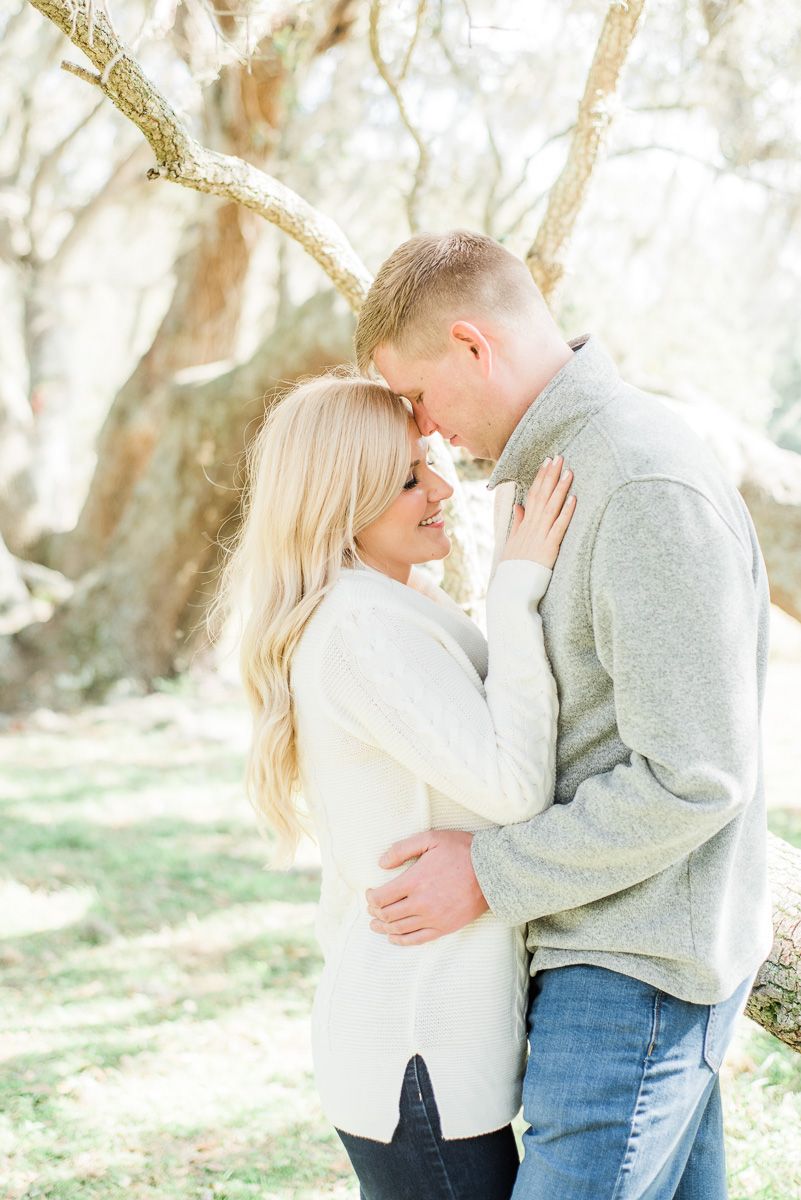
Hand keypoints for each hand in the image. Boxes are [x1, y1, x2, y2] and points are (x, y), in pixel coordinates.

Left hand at [365, 830, 487, 945]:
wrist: (493, 872)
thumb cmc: (462, 851)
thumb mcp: (431, 839)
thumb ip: (402, 849)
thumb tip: (381, 863)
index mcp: (414, 881)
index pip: (381, 897)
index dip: (370, 897)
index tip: (370, 892)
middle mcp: (420, 903)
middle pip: (387, 914)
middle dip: (374, 912)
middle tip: (371, 908)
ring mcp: (433, 918)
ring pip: (399, 929)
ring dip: (383, 927)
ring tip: (375, 925)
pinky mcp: (445, 927)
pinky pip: (417, 939)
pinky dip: (401, 941)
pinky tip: (393, 938)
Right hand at [501, 454, 575, 569]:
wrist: (511, 588)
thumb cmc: (513, 568)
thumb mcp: (512, 543)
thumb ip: (517, 523)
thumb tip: (519, 506)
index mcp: (524, 524)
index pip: (533, 495)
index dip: (541, 477)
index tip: (547, 462)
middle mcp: (532, 527)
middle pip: (542, 496)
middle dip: (550, 475)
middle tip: (559, 457)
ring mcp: (540, 536)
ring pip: (551, 507)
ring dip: (560, 488)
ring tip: (568, 471)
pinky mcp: (549, 547)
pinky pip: (559, 527)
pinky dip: (566, 512)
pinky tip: (574, 499)